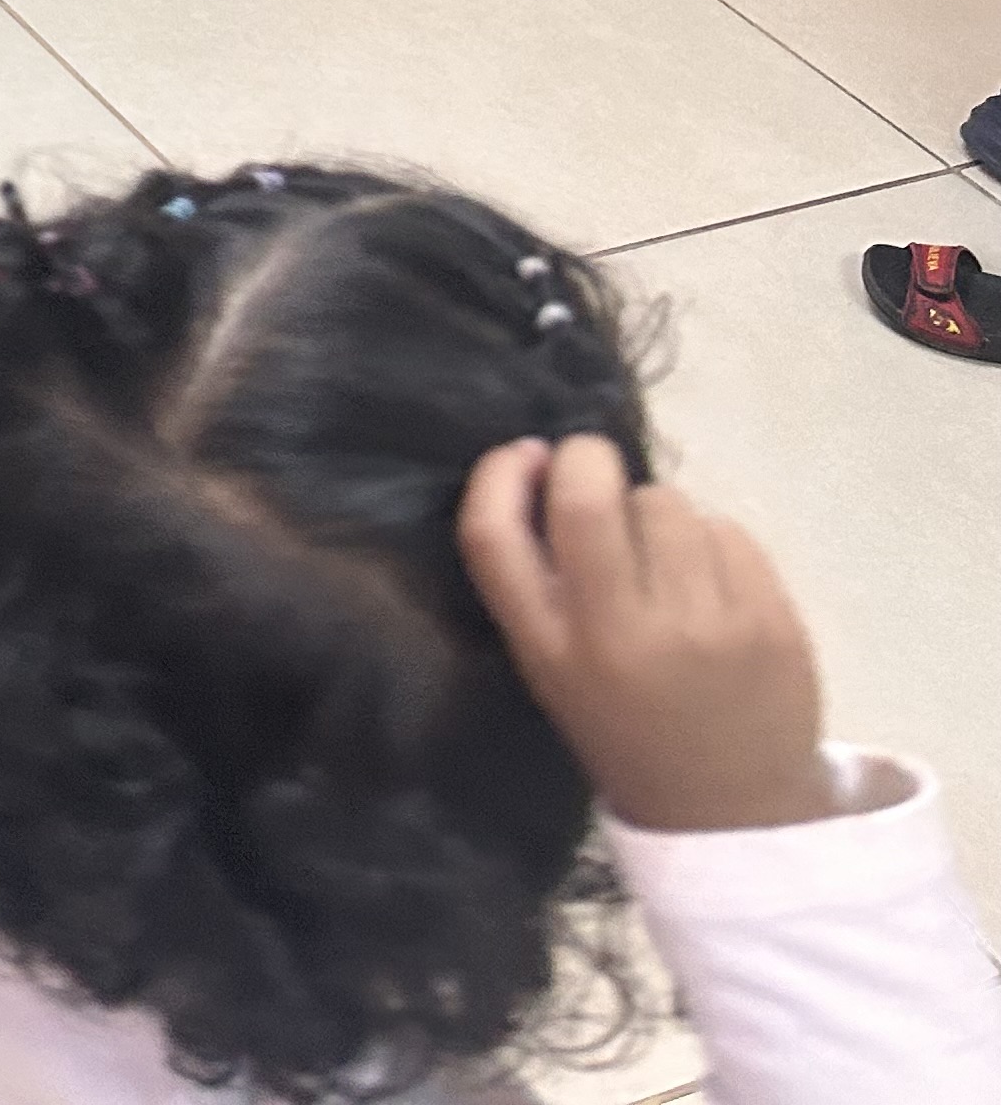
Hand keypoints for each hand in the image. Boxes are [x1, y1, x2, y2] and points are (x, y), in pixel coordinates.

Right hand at [458, 435, 836, 835]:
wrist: (734, 808)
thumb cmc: (627, 724)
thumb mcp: (555, 668)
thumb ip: (539, 580)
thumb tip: (547, 463)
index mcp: (551, 651)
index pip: (493, 537)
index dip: (499, 475)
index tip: (525, 455)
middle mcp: (620, 635)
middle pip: (588, 499)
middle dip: (587, 460)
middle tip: (595, 472)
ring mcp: (702, 627)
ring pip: (666, 502)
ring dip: (656, 510)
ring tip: (664, 556)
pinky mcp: (769, 621)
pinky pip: (727, 529)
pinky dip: (712, 539)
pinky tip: (711, 582)